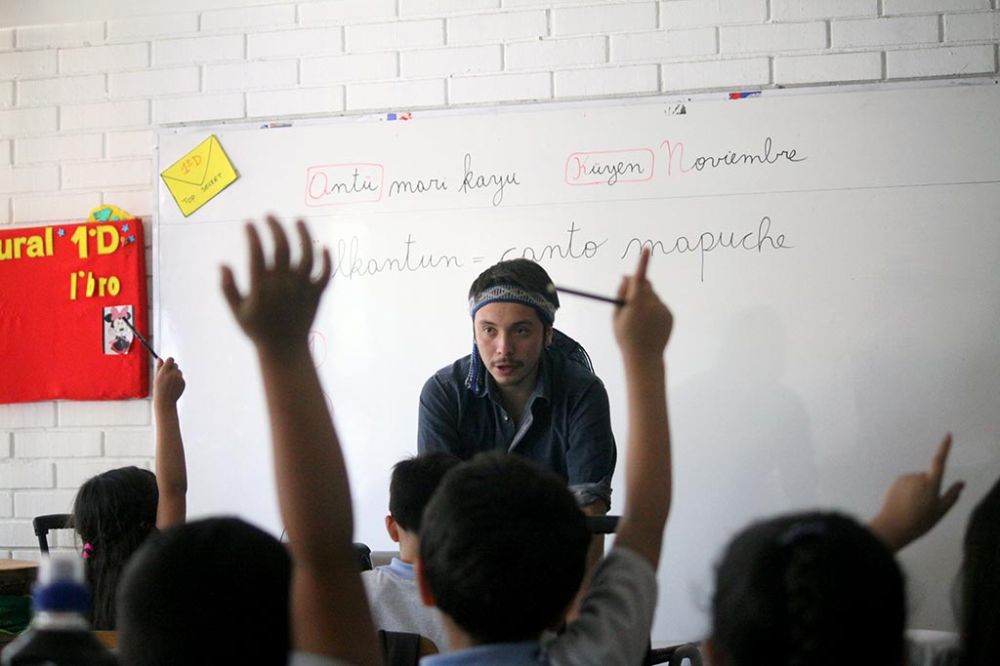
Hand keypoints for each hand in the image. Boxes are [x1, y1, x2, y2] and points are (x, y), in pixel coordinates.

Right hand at [153, 357, 185, 406]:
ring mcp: (179, 378)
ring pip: (179, 371)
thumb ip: (159, 367)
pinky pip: (181, 378)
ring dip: (175, 374)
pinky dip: (178, 381)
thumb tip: (160, 358)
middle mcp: (173, 373)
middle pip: (176, 365)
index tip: (167, 365)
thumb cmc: (159, 389)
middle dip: (172, 368)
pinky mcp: (183, 382)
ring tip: (169, 382)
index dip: (169, 362)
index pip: (171, 359)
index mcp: (165, 371)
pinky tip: (173, 387)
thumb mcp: (157, 377)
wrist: (165, 401)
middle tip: (167, 375)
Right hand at [221, 216, 330, 349]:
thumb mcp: (237, 312)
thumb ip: (228, 289)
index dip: (253, 235)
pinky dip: (327, 260)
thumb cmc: (258, 330)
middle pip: (282, 248)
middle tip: (269, 216)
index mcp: (261, 288)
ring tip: (298, 220)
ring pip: (307, 255)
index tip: (249, 224)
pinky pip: (325, 274)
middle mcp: (283, 285)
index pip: (257, 254)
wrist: (285, 351)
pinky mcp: (316, 294)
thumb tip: (223, 264)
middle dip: (275, 227)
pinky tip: (323, 247)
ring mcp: (302, 289)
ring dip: (304, 234)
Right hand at [613, 248, 672, 358]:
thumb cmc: (625, 337)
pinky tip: (649, 325)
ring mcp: (662, 310)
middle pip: (646, 285)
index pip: (639, 278)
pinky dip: (654, 310)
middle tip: (629, 302)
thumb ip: (620, 294)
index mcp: (635, 304)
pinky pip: (660, 305)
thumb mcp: (616, 316)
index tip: (646, 249)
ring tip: (640, 321)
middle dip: (638, 288)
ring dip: (646, 301)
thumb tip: (626, 277)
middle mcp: (651, 304)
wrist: (644, 357)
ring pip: (653, 296)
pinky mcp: (670, 315)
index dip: (643, 262)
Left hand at [870, 433, 964, 550]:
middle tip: (924, 506)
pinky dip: (908, 490)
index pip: (939, 462)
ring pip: (918, 481)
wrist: (893, 526)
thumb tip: (962, 483)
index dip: (944, 448)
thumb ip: (952, 495)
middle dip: (929, 487)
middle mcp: (918, 477)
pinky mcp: (896, 480)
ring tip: (913, 506)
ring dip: (918, 490)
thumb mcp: (940, 511)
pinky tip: (905, 503)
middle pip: (929, 477)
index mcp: (931, 484)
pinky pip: (907, 482)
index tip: (948, 435)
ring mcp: (906, 477)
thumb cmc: (919, 521)